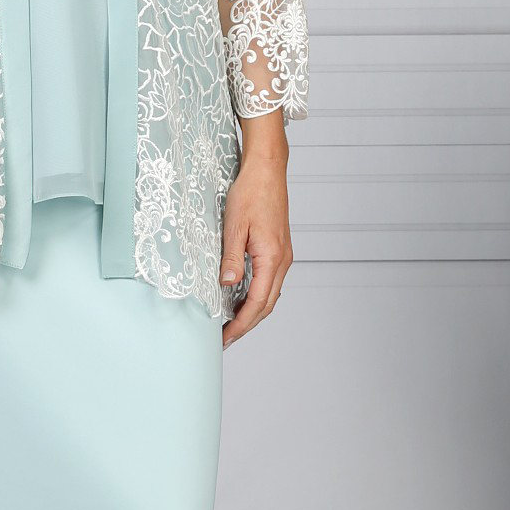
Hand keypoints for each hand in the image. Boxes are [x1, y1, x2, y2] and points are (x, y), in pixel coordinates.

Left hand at [219, 115, 291, 348]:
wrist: (268, 170)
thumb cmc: (251, 193)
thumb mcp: (234, 226)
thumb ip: (232, 258)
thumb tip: (227, 285)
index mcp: (272, 258)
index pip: (257, 303)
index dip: (241, 324)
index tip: (226, 337)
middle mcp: (282, 261)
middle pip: (267, 304)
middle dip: (247, 324)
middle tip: (225, 338)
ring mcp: (283, 256)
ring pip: (270, 294)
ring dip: (252, 312)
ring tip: (231, 323)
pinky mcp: (280, 250)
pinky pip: (270, 282)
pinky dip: (257, 296)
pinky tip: (241, 298)